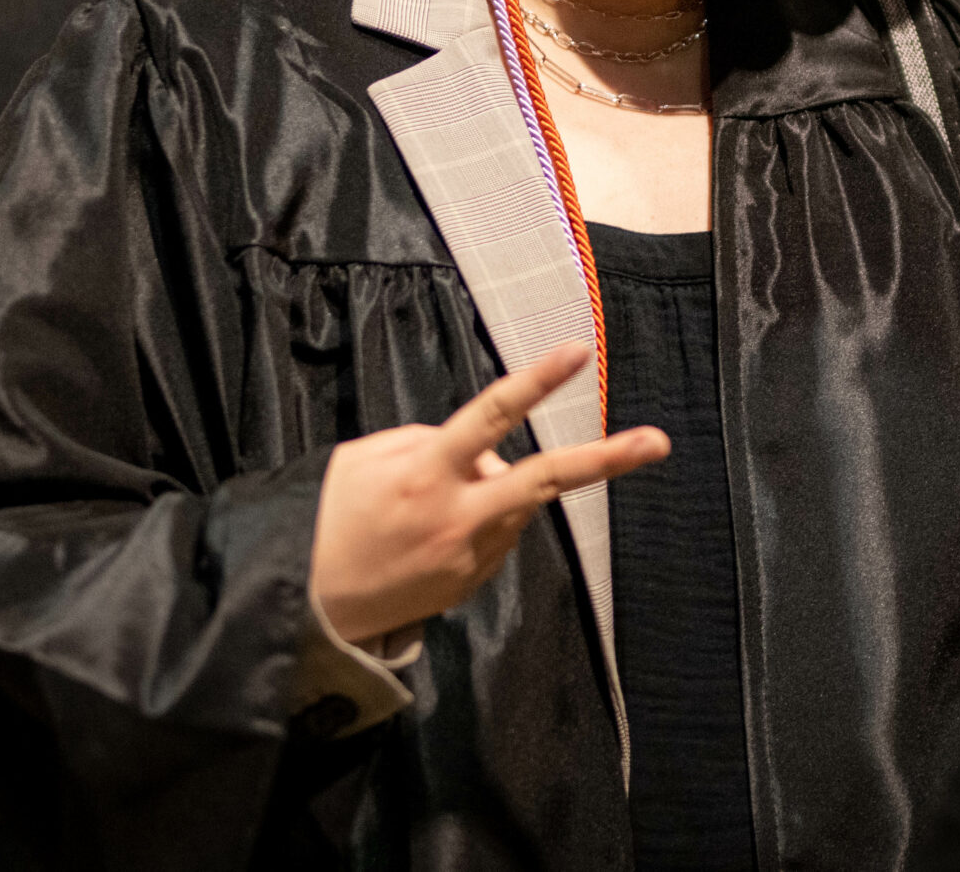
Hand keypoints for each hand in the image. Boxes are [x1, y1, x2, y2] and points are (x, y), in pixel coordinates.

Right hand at [312, 343, 667, 642]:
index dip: (536, 380)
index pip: (491, 415)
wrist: (301, 607)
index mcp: (425, 474)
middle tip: (657, 441)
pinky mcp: (470, 584)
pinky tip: (431, 534)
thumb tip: (481, 449)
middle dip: (605, 459)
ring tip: (428, 503)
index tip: (577, 351)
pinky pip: (495, 537)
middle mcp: (458, 517)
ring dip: (500, 488)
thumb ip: (426, 441)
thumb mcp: (362, 459)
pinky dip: (480, 521)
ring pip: (516, 505)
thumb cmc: (325, 520)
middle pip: (545, 480)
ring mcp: (470, 558)